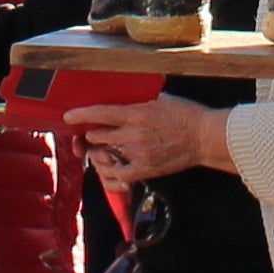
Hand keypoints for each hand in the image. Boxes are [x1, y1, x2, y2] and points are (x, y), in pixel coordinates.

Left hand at [67, 95, 228, 182]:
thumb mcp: (160, 98)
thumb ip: (139, 100)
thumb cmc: (186, 115)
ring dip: (100, 152)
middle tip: (92, 134)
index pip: (100, 114)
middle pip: (97, 136)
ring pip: (105, 156)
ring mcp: (138, 154)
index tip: (69, 116)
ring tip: (103, 150)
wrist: (204, 137)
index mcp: (136, 113)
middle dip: (91, 135)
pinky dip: (110, 174)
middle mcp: (133, 134)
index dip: (81, 115)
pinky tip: (109, 169)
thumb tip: (124, 96)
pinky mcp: (145, 169)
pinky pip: (118, 176)